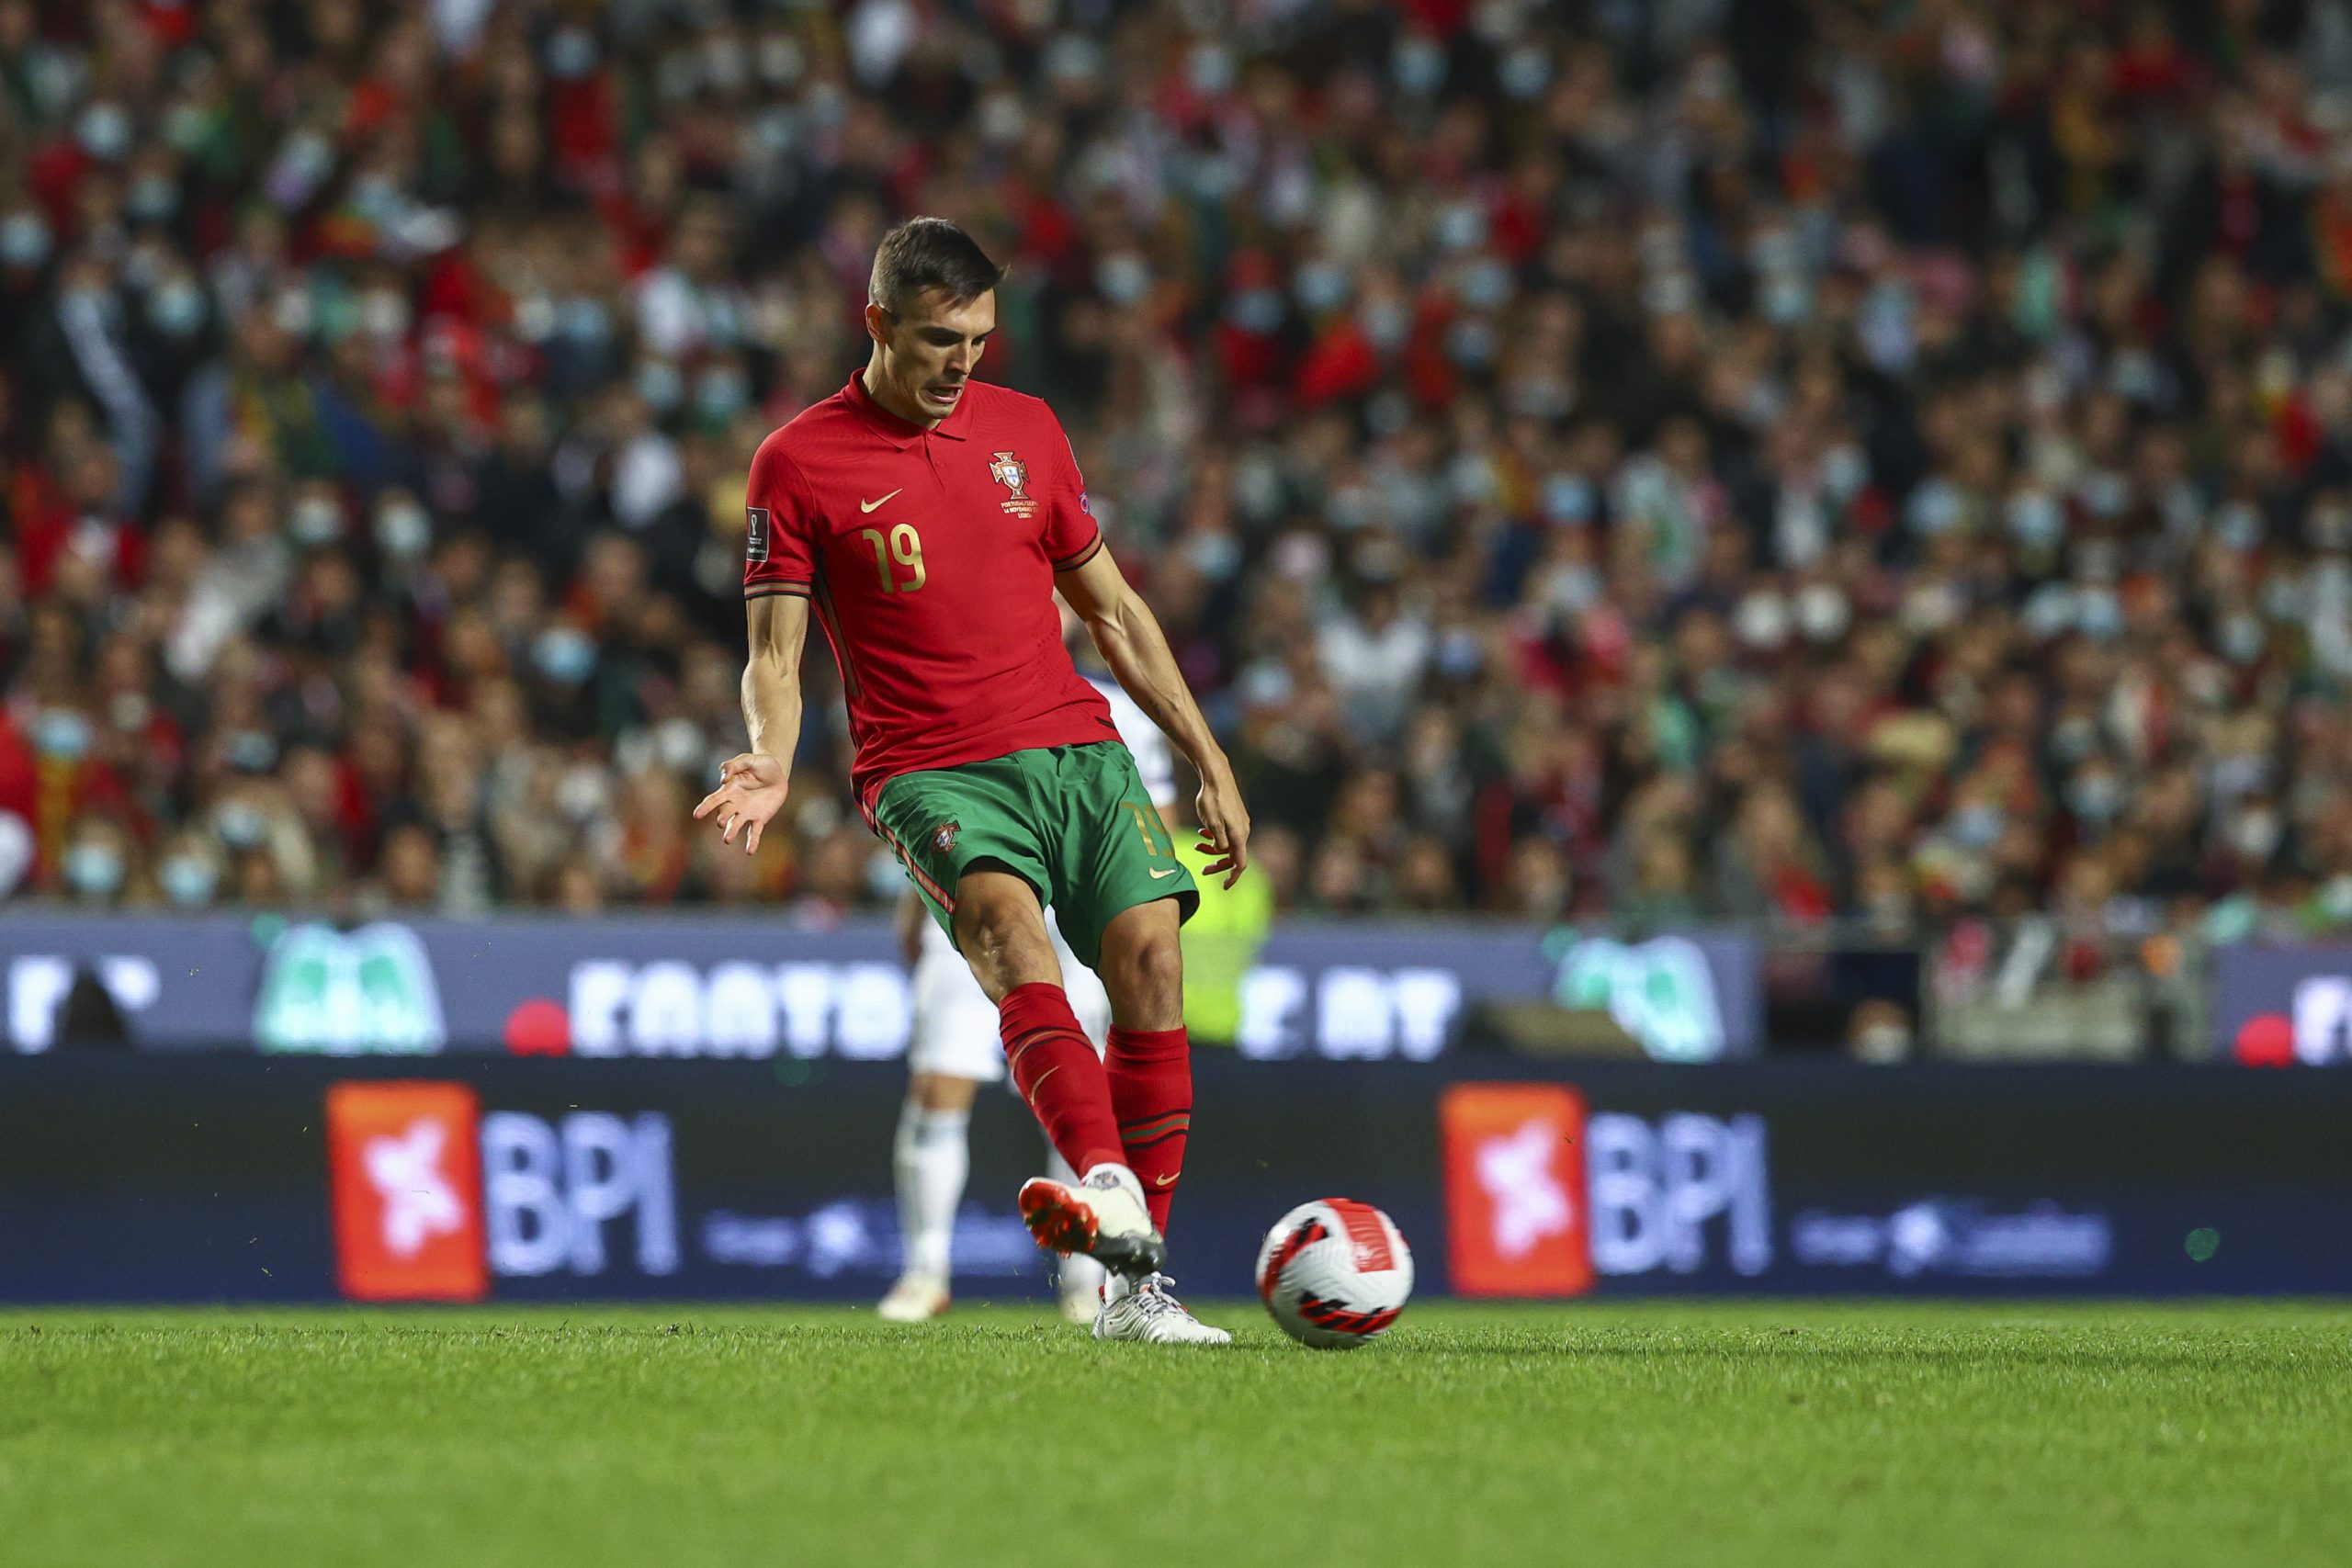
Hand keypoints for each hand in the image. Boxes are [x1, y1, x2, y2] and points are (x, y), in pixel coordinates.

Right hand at [692, 752, 789, 854]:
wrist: (778, 771)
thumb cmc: (759, 764)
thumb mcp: (747, 759)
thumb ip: (734, 765)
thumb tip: (723, 778)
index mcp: (729, 790)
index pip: (713, 800)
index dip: (704, 807)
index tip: (697, 815)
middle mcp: (735, 803)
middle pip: (724, 813)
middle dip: (722, 818)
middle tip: (721, 822)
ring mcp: (747, 812)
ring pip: (736, 824)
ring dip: (731, 832)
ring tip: (727, 839)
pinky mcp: (760, 818)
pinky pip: (754, 832)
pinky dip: (752, 842)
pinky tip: (749, 852)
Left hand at [1193, 767, 1250, 888]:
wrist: (1216, 775)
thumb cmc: (1212, 799)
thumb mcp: (1212, 824)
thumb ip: (1219, 842)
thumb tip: (1221, 852)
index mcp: (1239, 835)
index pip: (1240, 863)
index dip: (1233, 878)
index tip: (1224, 887)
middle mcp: (1243, 830)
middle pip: (1233, 856)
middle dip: (1218, 864)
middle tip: (1203, 869)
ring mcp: (1240, 823)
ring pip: (1228, 844)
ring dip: (1213, 848)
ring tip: (1197, 845)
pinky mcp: (1235, 816)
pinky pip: (1228, 833)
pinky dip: (1216, 837)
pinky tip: (1203, 831)